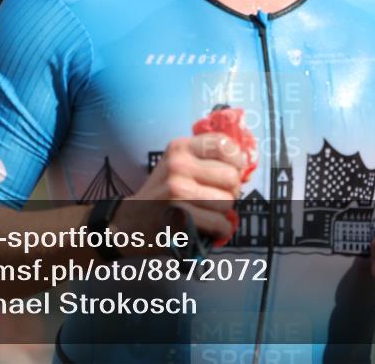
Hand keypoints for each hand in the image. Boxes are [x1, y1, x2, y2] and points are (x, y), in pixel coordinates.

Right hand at [114, 133, 247, 245]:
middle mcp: (178, 166)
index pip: (224, 144)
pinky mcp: (181, 218)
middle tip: (218, 197)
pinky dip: (221, 230)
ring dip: (224, 212)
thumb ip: (206, 160)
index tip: (233, 170)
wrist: (127, 222)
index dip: (237, 160)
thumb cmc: (160, 193)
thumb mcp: (176, 164)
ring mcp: (178, 192)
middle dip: (231, 191)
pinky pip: (220, 223)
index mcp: (179, 148)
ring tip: (208, 212)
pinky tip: (210, 228)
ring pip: (228, 202)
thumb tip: (247, 165)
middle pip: (231, 177)